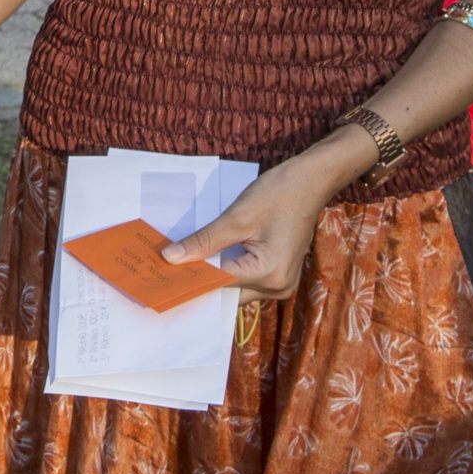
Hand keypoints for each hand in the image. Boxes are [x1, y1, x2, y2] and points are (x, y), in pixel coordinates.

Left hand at [157, 154, 334, 300]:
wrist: (310, 182)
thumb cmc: (278, 194)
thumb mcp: (236, 217)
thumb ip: (204, 241)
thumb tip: (171, 258)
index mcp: (270, 274)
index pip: (219, 283)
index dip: (190, 277)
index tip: (162, 274)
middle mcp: (278, 287)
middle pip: (229, 292)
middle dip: (200, 280)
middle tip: (167, 271)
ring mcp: (281, 283)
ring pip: (236, 287)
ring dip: (213, 275)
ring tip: (182, 263)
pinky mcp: (279, 273)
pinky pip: (246, 278)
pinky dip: (227, 270)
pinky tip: (206, 258)